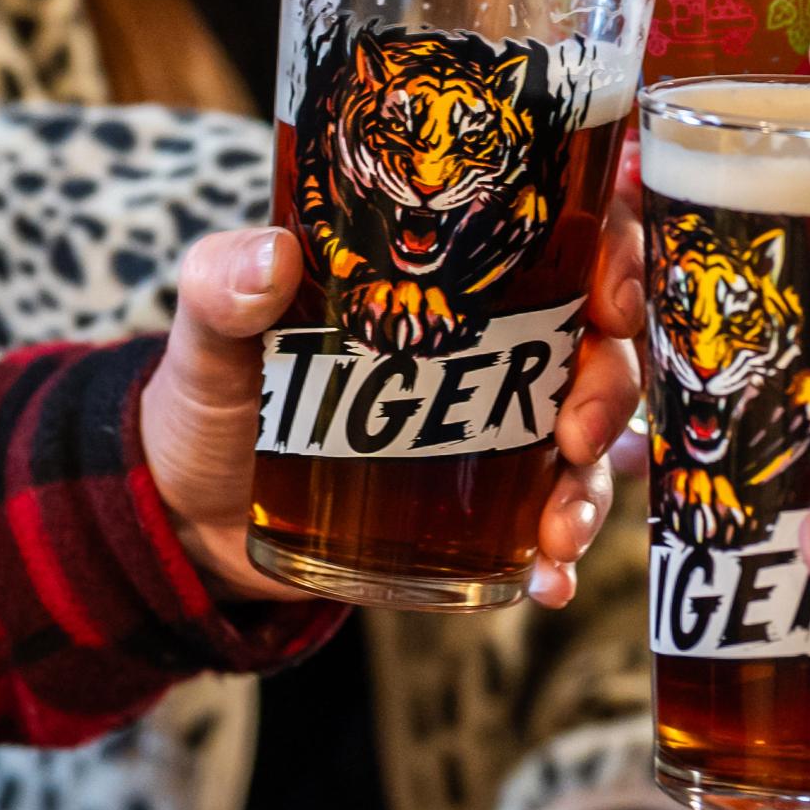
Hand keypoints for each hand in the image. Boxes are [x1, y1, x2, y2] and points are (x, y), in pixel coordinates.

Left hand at [141, 222, 641, 606]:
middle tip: (579, 433)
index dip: (619, 249)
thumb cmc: (211, 391)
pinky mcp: (478, 504)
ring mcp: (491, 424)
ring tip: (557, 529)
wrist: (190, 511)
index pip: (566, 227)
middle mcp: (490, 338)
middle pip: (599, 338)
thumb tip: (271, 257)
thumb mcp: (209, 331)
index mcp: (448, 266)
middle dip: (612, 384)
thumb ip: (222, 289)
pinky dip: (559, 552)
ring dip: (592, 483)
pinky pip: (545, 519)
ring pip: (588, 436)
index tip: (614, 295)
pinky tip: (546, 581)